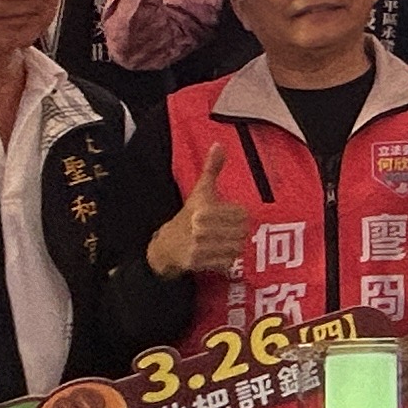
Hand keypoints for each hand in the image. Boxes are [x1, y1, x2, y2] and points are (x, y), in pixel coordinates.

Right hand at [152, 144, 249, 276]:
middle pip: (241, 231)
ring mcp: (198, 245)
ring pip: (236, 247)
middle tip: (227, 231)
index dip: (239, 216)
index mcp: (204, 208)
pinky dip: (227, 260)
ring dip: (234, 246)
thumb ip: (212, 168)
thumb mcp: (200, 191)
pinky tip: (218, 254)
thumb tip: (219, 144)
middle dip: (237, 232)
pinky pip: (227, 262)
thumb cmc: (188, 215)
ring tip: (224, 242)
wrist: (165, 246)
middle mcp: (200, 227)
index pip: (241, 214)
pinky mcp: (197, 261)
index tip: (230, 217)